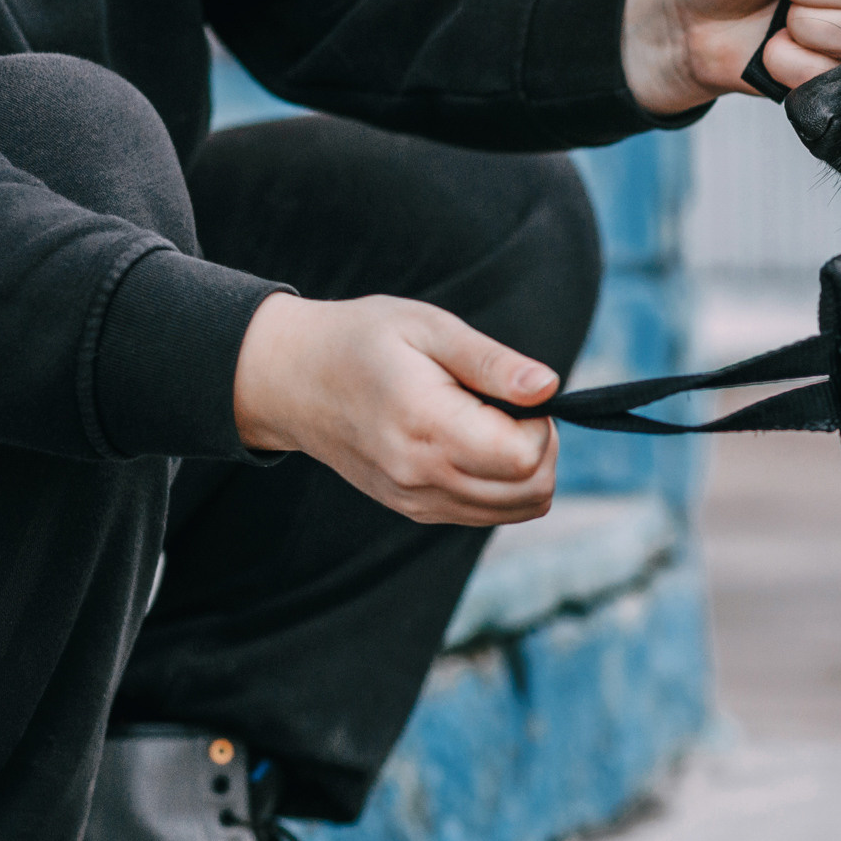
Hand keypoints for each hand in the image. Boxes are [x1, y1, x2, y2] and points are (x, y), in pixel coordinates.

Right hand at [233, 292, 559, 525]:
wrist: (292, 379)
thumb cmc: (361, 340)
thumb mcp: (429, 328)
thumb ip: (492, 362)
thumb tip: (548, 387)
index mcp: (426, 425)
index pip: (525, 458)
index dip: (541, 423)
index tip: (515, 392)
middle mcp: (421, 476)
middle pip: (532, 490)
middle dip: (543, 447)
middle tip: (509, 406)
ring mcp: (417, 501)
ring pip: (519, 509)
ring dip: (527, 468)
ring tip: (490, 422)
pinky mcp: (416, 510)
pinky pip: (490, 513)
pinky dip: (504, 484)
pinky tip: (476, 444)